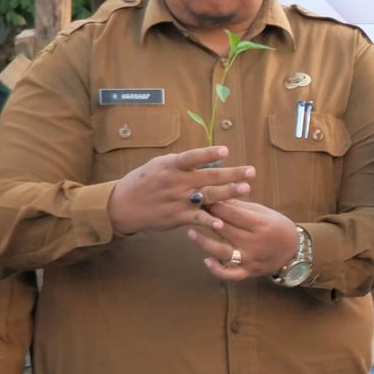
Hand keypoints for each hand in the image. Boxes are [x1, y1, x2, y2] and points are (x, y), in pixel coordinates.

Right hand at [107, 146, 254, 235]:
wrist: (123, 205)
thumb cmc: (145, 181)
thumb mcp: (160, 166)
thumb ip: (184, 163)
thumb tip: (212, 158)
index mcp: (171, 166)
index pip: (192, 157)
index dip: (208, 154)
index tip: (226, 150)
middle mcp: (176, 182)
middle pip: (207, 176)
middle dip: (231, 174)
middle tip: (251, 172)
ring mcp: (178, 200)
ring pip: (207, 196)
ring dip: (228, 193)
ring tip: (246, 189)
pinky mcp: (178, 216)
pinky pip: (198, 218)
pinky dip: (210, 221)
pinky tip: (223, 223)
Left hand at [185, 198, 301, 280]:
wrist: (294, 251)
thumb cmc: (277, 227)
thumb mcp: (264, 213)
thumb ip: (240, 207)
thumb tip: (217, 196)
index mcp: (261, 224)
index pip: (232, 213)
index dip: (214, 204)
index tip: (201, 197)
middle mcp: (255, 242)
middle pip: (224, 229)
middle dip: (207, 218)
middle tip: (191, 210)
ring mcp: (250, 259)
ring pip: (222, 251)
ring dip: (204, 241)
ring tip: (190, 232)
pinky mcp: (247, 272)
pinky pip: (230, 274)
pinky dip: (217, 269)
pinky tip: (206, 260)